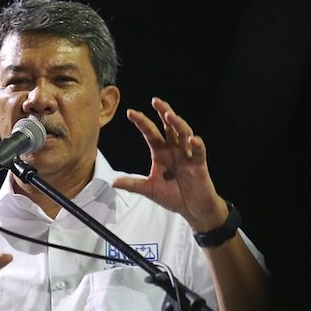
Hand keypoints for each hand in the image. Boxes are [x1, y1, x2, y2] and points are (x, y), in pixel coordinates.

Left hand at [111, 97, 228, 231]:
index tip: (130, 112)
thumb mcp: (149, 190)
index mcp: (161, 152)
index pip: (150, 133)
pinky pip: (199, 152)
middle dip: (163, 112)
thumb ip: (132, 184)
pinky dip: (197, 144)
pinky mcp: (199, 165)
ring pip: (184, 133)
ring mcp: (187, 155)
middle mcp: (174, 149)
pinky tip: (191, 139)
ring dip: (178, 124)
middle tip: (155, 101)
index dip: (142, 122)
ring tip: (169, 115)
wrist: (192, 209)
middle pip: (169, 126)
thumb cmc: (172, 196)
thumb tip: (111, 183)